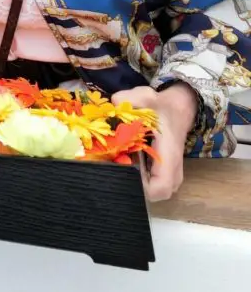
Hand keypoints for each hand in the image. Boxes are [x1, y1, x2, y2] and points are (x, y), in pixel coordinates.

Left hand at [112, 83, 197, 201]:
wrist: (178, 110)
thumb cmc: (162, 107)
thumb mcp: (146, 97)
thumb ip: (128, 98)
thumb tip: (113, 103)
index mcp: (169, 156)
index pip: (159, 188)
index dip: (139, 185)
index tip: (122, 169)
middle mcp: (173, 171)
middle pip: (153, 194)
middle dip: (131, 183)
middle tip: (115, 166)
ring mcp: (171, 175)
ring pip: (152, 191)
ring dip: (134, 180)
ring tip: (120, 162)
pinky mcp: (165, 174)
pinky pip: (151, 184)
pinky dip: (138, 176)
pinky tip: (126, 160)